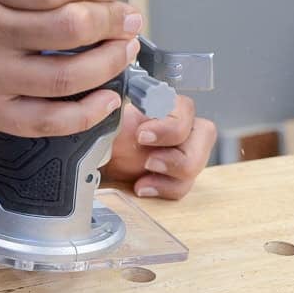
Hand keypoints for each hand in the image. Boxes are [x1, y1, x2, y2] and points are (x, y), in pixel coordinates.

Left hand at [101, 96, 216, 198]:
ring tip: (144, 179)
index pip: (184, 107)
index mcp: (160, 103)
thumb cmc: (98, 136)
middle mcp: (176, 124)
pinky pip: (183, 185)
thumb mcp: (103, 122)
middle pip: (204, 134)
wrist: (89, 161)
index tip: (141, 136)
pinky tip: (142, 187)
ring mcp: (178, 151)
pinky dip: (164, 189)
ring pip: (196, 162)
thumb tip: (114, 110)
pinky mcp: (173, 176)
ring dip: (173, 173)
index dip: (168, 125)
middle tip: (149, 162)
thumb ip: (116, 115)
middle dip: (179, 152)